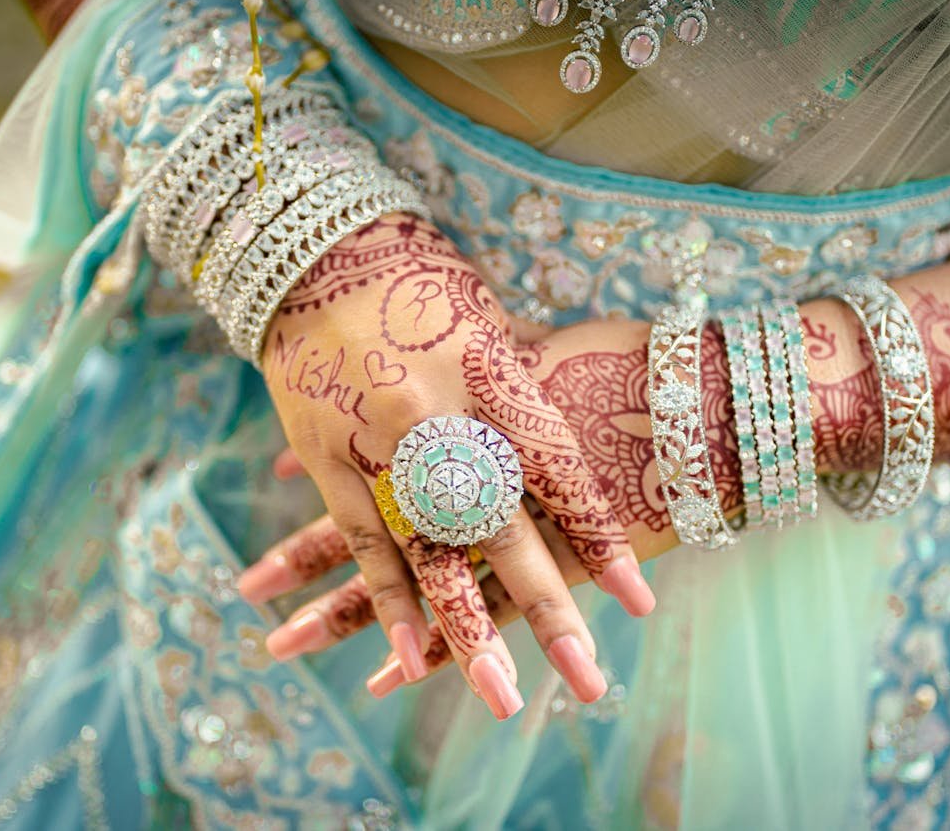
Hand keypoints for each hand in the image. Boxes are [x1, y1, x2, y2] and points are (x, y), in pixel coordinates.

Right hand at [248, 214, 653, 717]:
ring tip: (502, 697)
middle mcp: (440, 416)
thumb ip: (524, 385)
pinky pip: (365, 542)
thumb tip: (576, 437)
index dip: (596, 536)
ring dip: (465, 631)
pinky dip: (388, 603)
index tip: (636, 599)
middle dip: (548, 608)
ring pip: (433, 553)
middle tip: (587, 680)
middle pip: (504, 528)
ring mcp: (379, 444)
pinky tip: (408, 663)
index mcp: (492, 375)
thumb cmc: (419, 282)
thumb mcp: (488, 321)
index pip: (557, 471)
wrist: (312, 252)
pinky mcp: (329, 460)